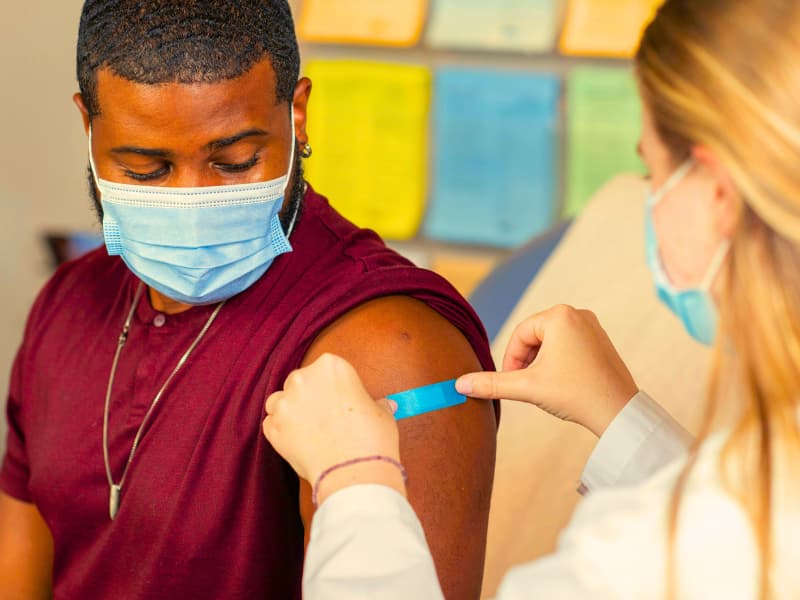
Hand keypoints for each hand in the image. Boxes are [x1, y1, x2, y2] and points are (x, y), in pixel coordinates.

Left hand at [263, 353, 401, 494]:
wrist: (355, 474)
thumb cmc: (372, 440)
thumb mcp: (381, 414)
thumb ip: (374, 404)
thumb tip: (385, 405)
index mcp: (331, 366)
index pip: (325, 368)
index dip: (332, 386)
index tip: (338, 400)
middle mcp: (303, 378)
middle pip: (300, 382)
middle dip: (308, 397)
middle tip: (324, 417)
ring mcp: (284, 403)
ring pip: (280, 402)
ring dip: (291, 412)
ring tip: (310, 431)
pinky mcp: (272, 428)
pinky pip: (272, 424)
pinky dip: (282, 432)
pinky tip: (300, 444)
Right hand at [456, 305, 637, 436]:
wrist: (618, 411)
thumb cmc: (575, 394)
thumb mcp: (527, 387)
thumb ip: (492, 383)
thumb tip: (459, 384)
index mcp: (559, 316)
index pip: (520, 334)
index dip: (511, 360)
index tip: (512, 382)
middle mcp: (577, 313)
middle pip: (535, 336)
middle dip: (527, 361)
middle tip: (528, 386)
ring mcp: (592, 326)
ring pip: (551, 342)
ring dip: (541, 363)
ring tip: (546, 386)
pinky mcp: (601, 340)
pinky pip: (568, 345)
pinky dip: (558, 363)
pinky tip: (563, 384)